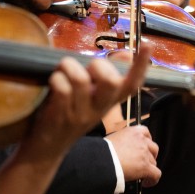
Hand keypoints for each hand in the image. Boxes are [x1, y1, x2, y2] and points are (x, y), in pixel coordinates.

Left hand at [26, 43, 152, 156]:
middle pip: (111, 81)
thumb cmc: (68, 114)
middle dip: (97, 65)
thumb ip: (104, 78)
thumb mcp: (91, 98)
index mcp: (109, 103)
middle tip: (84, 67)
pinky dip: (56, 79)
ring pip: (81, 80)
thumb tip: (126, 54)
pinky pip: (62, 88)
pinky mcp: (61, 116)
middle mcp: (99, 109)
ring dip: (68, 66)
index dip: (141, 65)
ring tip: (62, 70)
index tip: (148, 44)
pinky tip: (52, 82)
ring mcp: (81, 114)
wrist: (46, 149)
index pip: (132, 85)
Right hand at [105, 125, 160, 186]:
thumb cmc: (102, 151)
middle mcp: (141, 141)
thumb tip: (123, 149)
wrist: (102, 159)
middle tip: (143, 162)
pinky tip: (146, 182)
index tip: (143, 148)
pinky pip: (156, 174)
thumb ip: (123, 141)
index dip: (146, 142)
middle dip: (149, 156)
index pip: (146, 133)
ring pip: (154, 162)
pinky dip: (153, 180)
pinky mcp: (145, 167)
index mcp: (133, 131)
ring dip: (149, 168)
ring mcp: (145, 154)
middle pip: (153, 148)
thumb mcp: (113, 139)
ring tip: (142, 174)